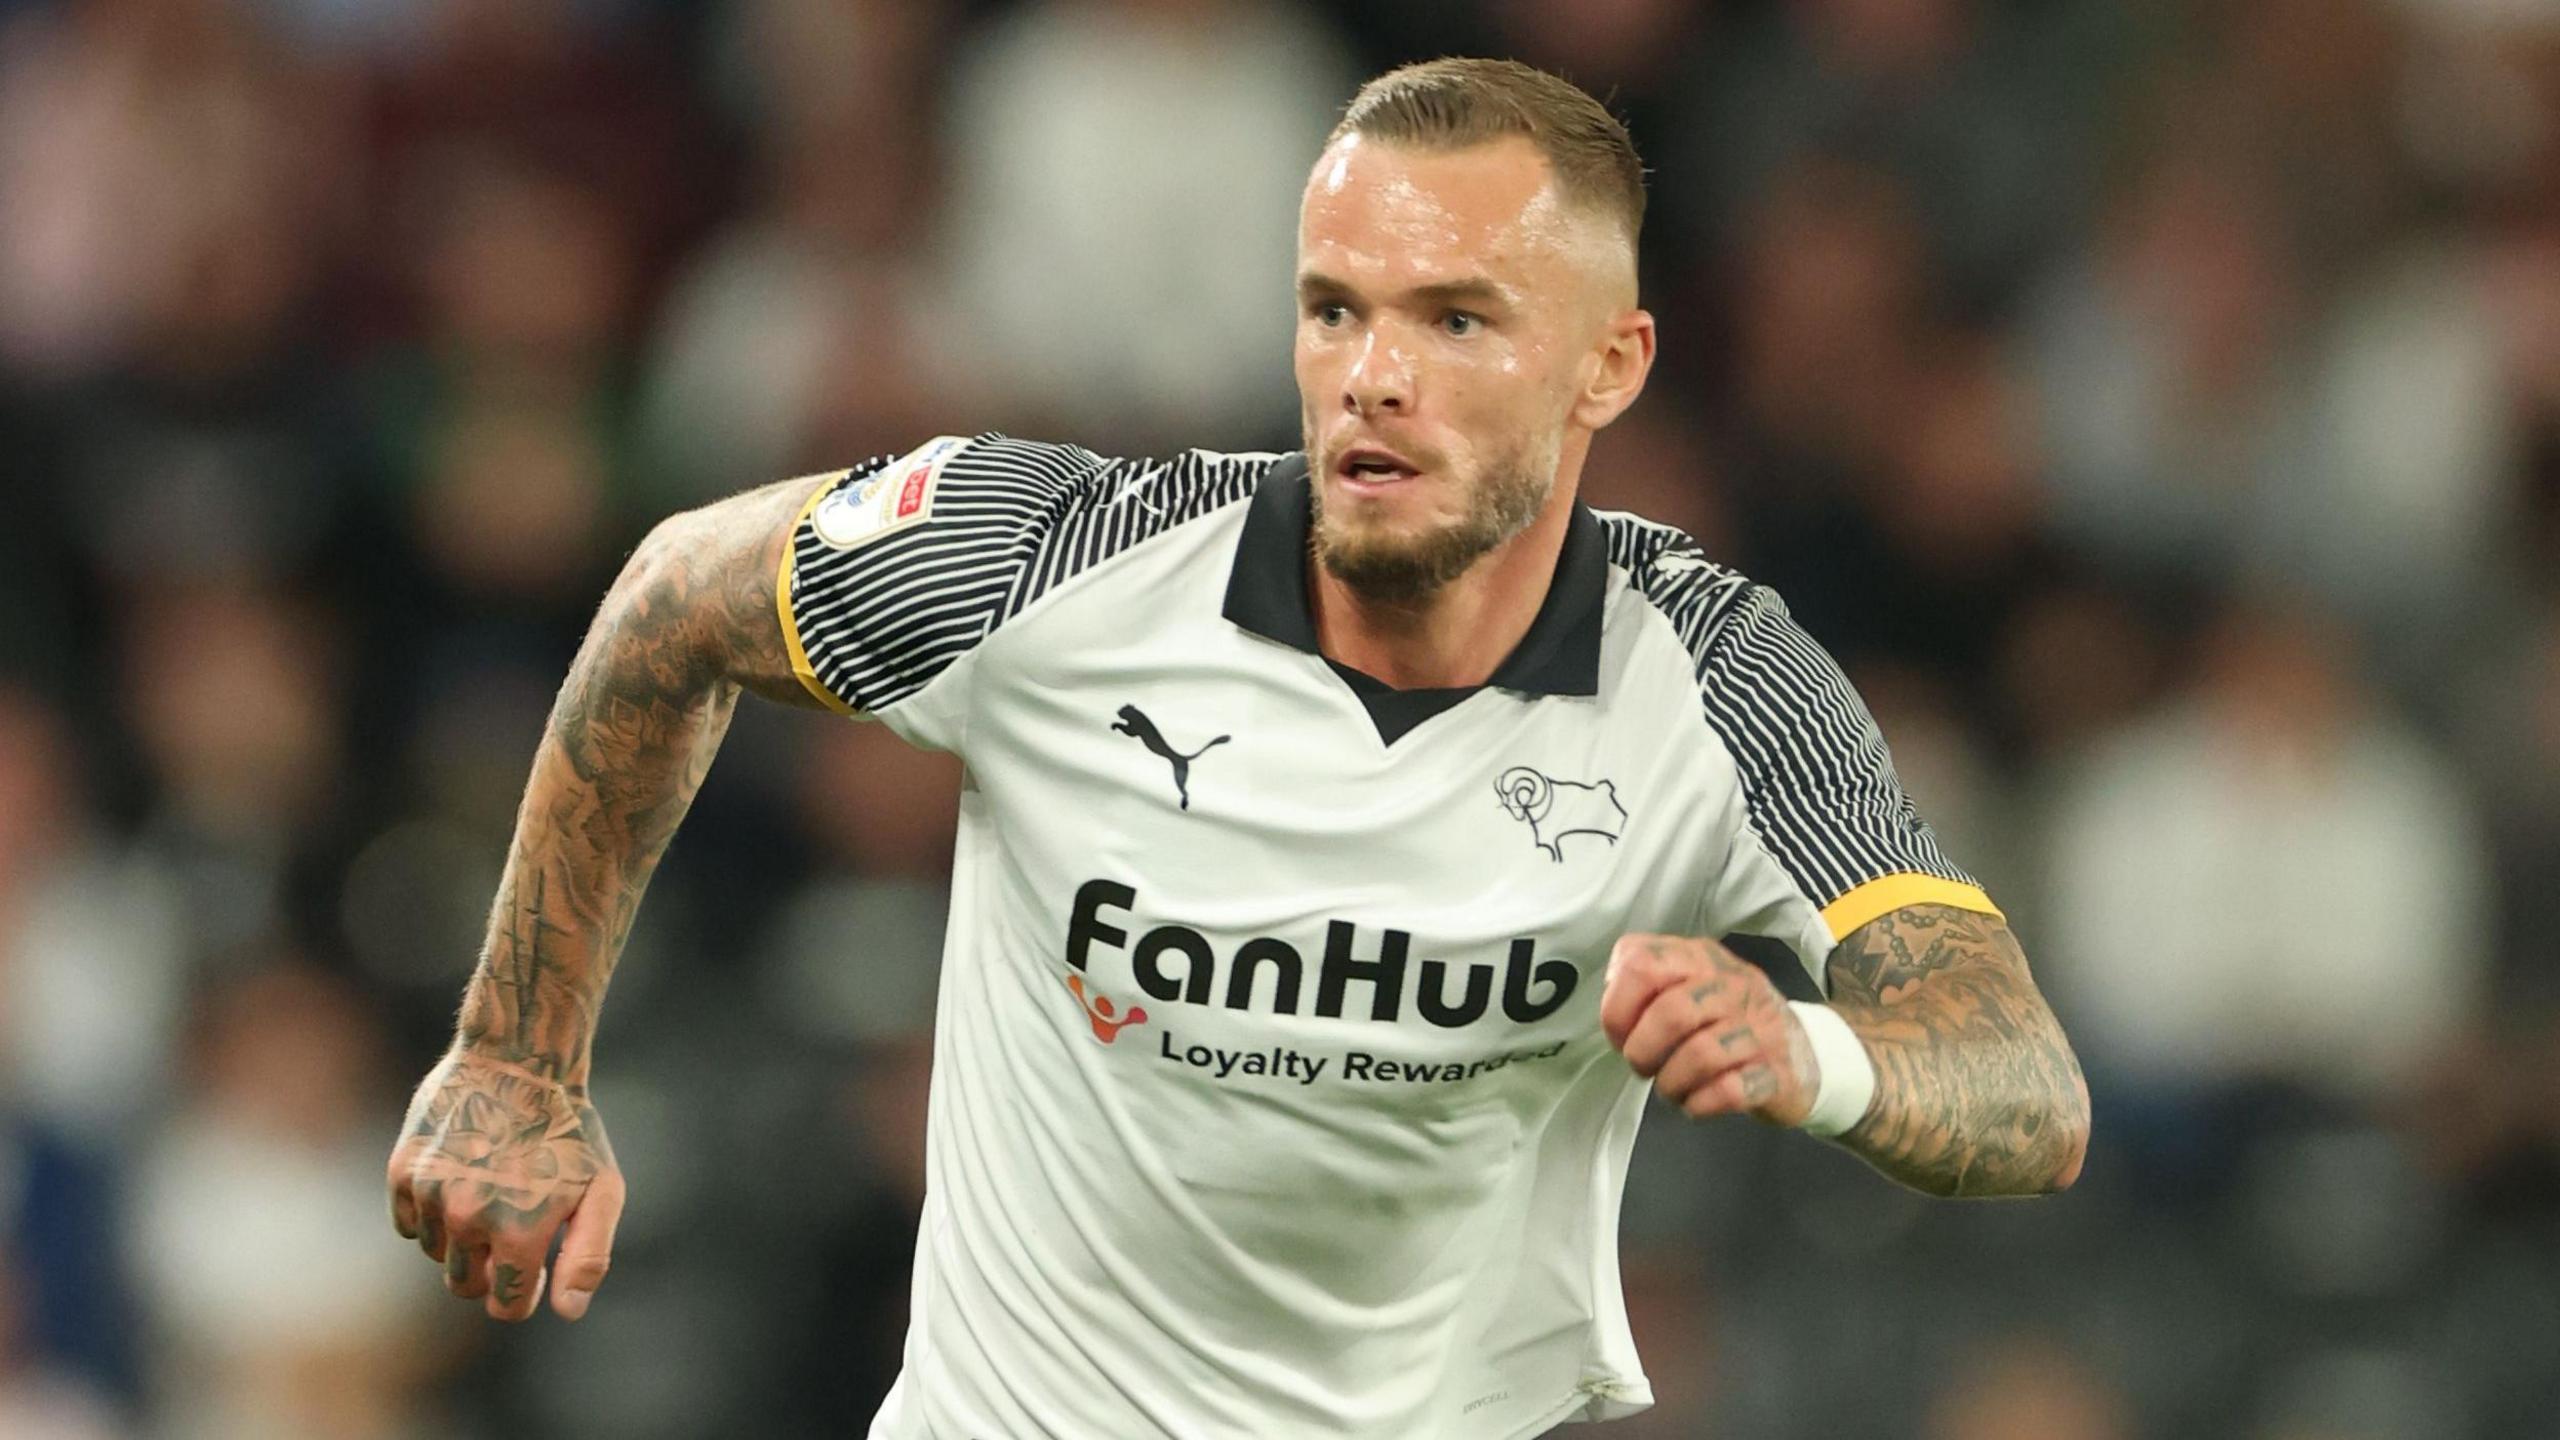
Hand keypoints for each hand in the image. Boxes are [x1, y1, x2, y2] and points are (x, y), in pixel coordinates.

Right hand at [387, 1049, 623, 1321]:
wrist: (518, 1058)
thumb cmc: (569, 1129)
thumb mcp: (601, 1190)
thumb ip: (586, 1257)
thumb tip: (565, 1311)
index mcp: (518, 1233)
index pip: (506, 1306)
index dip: (524, 1295)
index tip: (534, 1271)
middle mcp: (468, 1220)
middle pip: (466, 1285)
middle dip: (491, 1269)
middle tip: (512, 1226)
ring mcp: (431, 1195)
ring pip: (437, 1254)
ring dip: (461, 1239)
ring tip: (490, 1190)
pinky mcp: (402, 1171)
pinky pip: (409, 1223)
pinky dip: (431, 1214)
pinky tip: (458, 1179)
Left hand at [1599, 934, 1820, 1125]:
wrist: (1809, 1056)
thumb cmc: (1730, 1023)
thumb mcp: (1692, 985)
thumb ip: (1648, 982)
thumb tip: (1612, 994)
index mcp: (1702, 958)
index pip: (1642, 963)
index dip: (1617, 1007)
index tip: (1620, 1035)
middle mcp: (1735, 985)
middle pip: (1670, 1012)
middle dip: (1642, 1051)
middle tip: (1645, 1067)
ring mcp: (1761, 1029)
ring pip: (1700, 1054)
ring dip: (1671, 1083)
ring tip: (1672, 1089)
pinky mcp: (1778, 1073)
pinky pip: (1729, 1091)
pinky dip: (1701, 1103)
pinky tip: (1697, 1102)